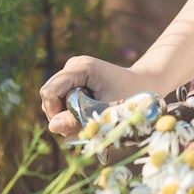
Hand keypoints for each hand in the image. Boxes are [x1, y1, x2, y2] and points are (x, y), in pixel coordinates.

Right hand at [40, 56, 160, 138]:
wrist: (143, 84)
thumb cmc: (130, 97)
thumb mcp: (105, 112)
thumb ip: (79, 120)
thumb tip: (52, 127)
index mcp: (80, 67)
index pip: (49, 92)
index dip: (54, 112)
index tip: (72, 125)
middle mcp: (72, 66)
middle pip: (49, 98)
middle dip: (63, 116)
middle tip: (86, 122)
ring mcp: (72, 73)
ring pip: (54, 102)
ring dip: (69, 116)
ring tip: (92, 116)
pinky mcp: (73, 81)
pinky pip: (61, 102)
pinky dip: (73, 113)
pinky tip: (90, 113)